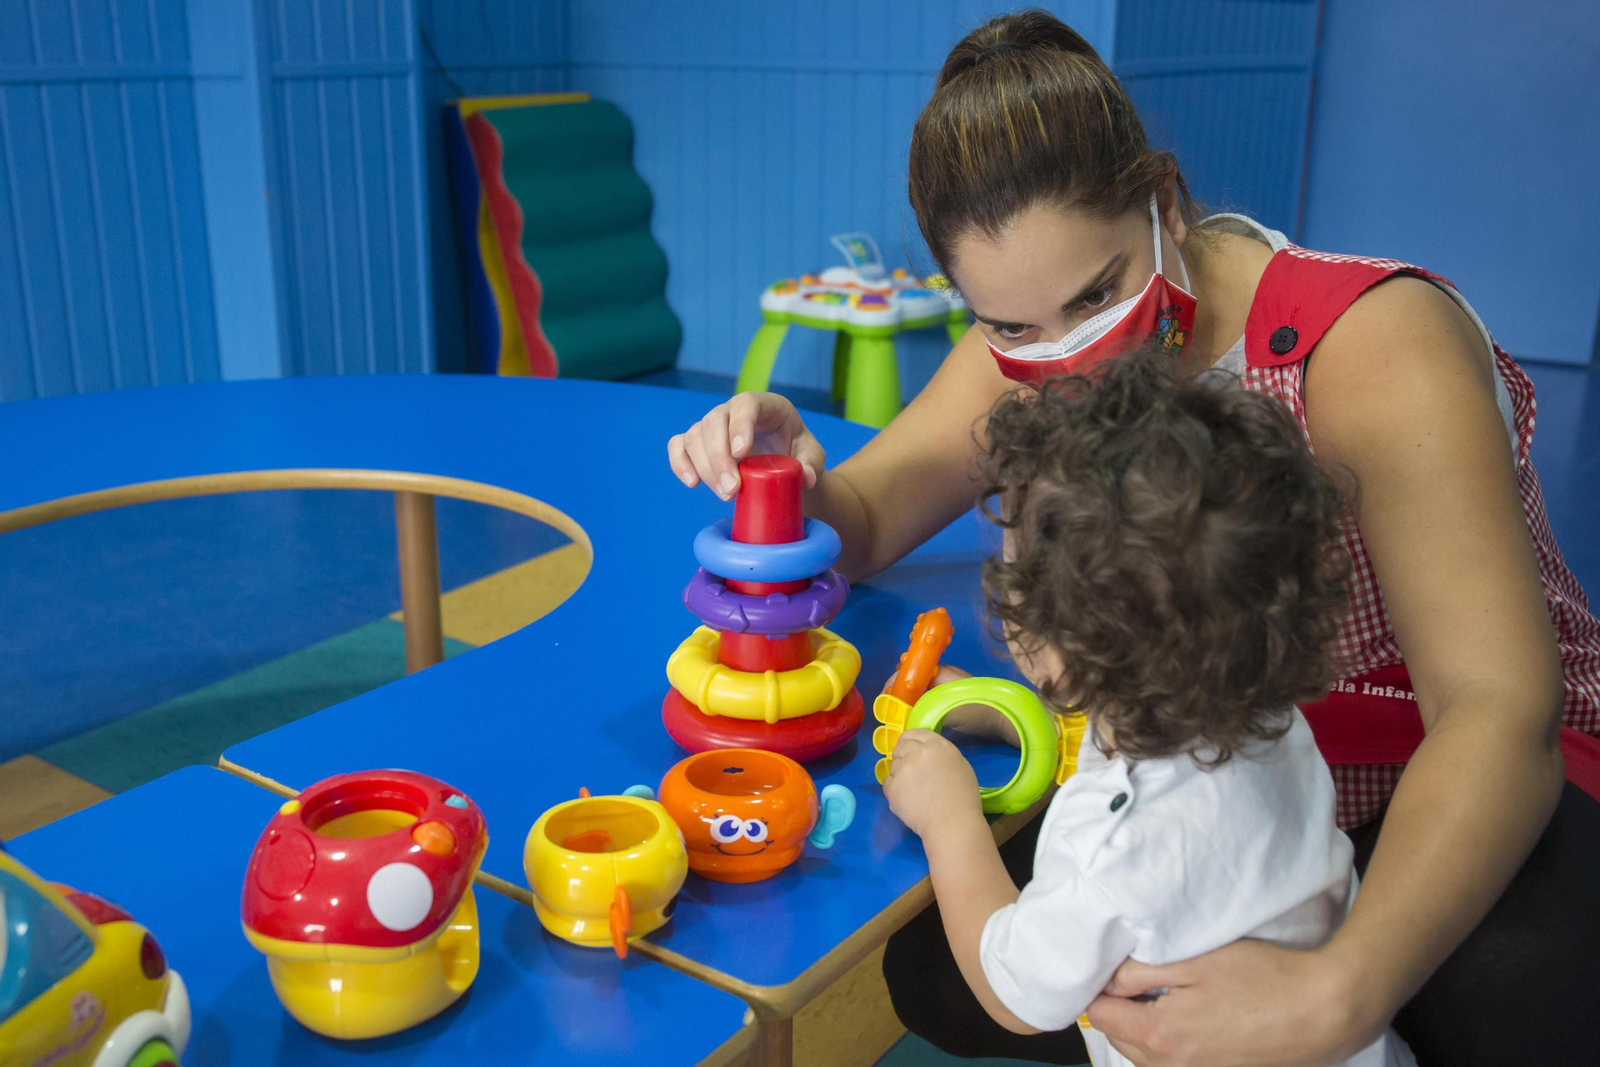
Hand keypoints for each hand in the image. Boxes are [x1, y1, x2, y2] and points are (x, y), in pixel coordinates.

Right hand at [667, 392, 825, 499]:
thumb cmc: (797, 453)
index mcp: (765, 405)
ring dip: (704, 467)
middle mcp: (734, 410)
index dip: (740, 425)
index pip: (745, 404)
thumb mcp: (811, 456)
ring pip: (695, 436)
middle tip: (732, 490)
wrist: (783, 466)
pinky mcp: (698, 443)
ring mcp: (713, 425)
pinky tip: (692, 483)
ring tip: (725, 494)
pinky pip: (678, 445)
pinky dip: (680, 463)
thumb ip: (812, 464)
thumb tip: (806, 478)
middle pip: (714, 422)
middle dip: (719, 458)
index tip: (741, 453)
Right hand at [879, 665, 1021, 746]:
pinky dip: (920, 705)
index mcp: (938, 673)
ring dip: (910, 700)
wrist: (1003, 716)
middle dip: (900, 693)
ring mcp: (948, 685)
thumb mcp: (945, 709)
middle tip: (891, 710)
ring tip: (900, 716)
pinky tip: (916, 717)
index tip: (885, 699)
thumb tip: (903, 721)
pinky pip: (929, 697)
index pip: (909, 672)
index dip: (893, 684)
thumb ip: (922, 712)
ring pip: (921, 690)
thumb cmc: (975, 709)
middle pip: (913, 680)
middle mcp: (941, 675)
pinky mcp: (953, 697)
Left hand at [882, 729, 981, 836]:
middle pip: (901, 747)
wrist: (952, 822)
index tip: (909, 748)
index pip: (914, 733)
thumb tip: (926, 754)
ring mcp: (902, 770)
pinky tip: (908, 799)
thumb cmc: (963, 797)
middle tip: (912, 772)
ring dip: (900, 774)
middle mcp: (916, 753)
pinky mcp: (892, 787)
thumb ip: (940, 753)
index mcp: (936, 745)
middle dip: (903, 756)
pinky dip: (895, 790)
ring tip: (914, 790)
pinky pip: (888, 783)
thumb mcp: (958, 764)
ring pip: (894, 766)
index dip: (910, 740)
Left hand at [1085, 941, 1372, 1066]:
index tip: (1103, 969)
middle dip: (1116, 1010)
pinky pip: (1173, 1065)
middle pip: (1119, 1039)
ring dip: (1140, 1029)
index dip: (1096, 989)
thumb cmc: (1263, 978)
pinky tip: (1184, 1017)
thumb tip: (1107, 981)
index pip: (1101, 1017)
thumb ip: (1142, 972)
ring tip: (1157, 994)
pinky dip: (1166, 1045)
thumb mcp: (1196, 961)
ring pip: (1144, 1057)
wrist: (1322, 1011)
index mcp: (1161, 1035)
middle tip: (1128, 977)